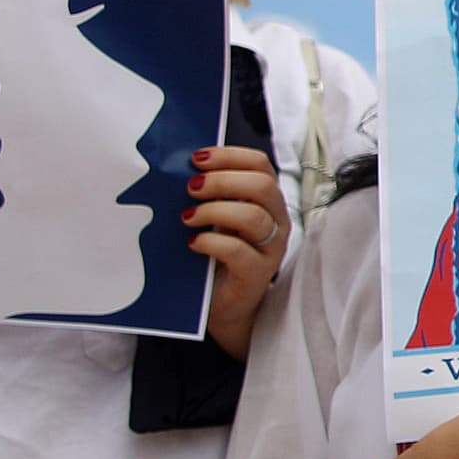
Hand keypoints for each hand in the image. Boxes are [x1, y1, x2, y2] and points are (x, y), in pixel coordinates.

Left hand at [188, 144, 287, 349]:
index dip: (229, 156)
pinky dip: (211, 242)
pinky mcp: (257, 274)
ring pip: (253, 216)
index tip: (196, 159)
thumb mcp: (216, 217)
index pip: (260, 164)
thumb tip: (183, 169)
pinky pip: (238, 251)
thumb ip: (211, 194)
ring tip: (188, 217)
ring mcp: (270, 248)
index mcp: (267, 200)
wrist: (224, 303)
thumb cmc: (217, 254)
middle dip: (222, 181)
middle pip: (262, 185)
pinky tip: (193, 243)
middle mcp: (276, 220)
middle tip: (191, 188)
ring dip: (214, 211)